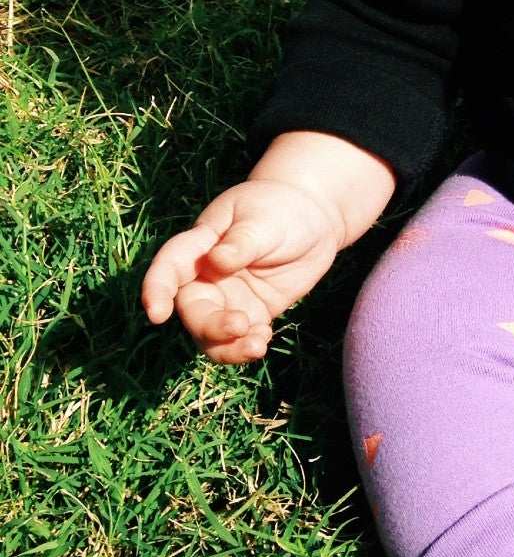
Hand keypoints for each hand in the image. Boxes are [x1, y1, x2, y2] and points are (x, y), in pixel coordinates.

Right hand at [141, 178, 343, 364]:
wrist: (314, 219)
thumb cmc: (279, 209)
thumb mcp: (262, 220)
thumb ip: (240, 243)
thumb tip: (217, 261)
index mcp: (200, 246)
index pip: (170, 267)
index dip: (157, 290)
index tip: (157, 314)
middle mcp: (207, 276)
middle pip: (192, 309)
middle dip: (208, 325)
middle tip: (239, 326)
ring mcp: (228, 297)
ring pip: (211, 333)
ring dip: (226, 347)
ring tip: (256, 347)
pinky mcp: (251, 313)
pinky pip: (239, 339)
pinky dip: (247, 346)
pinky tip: (264, 339)